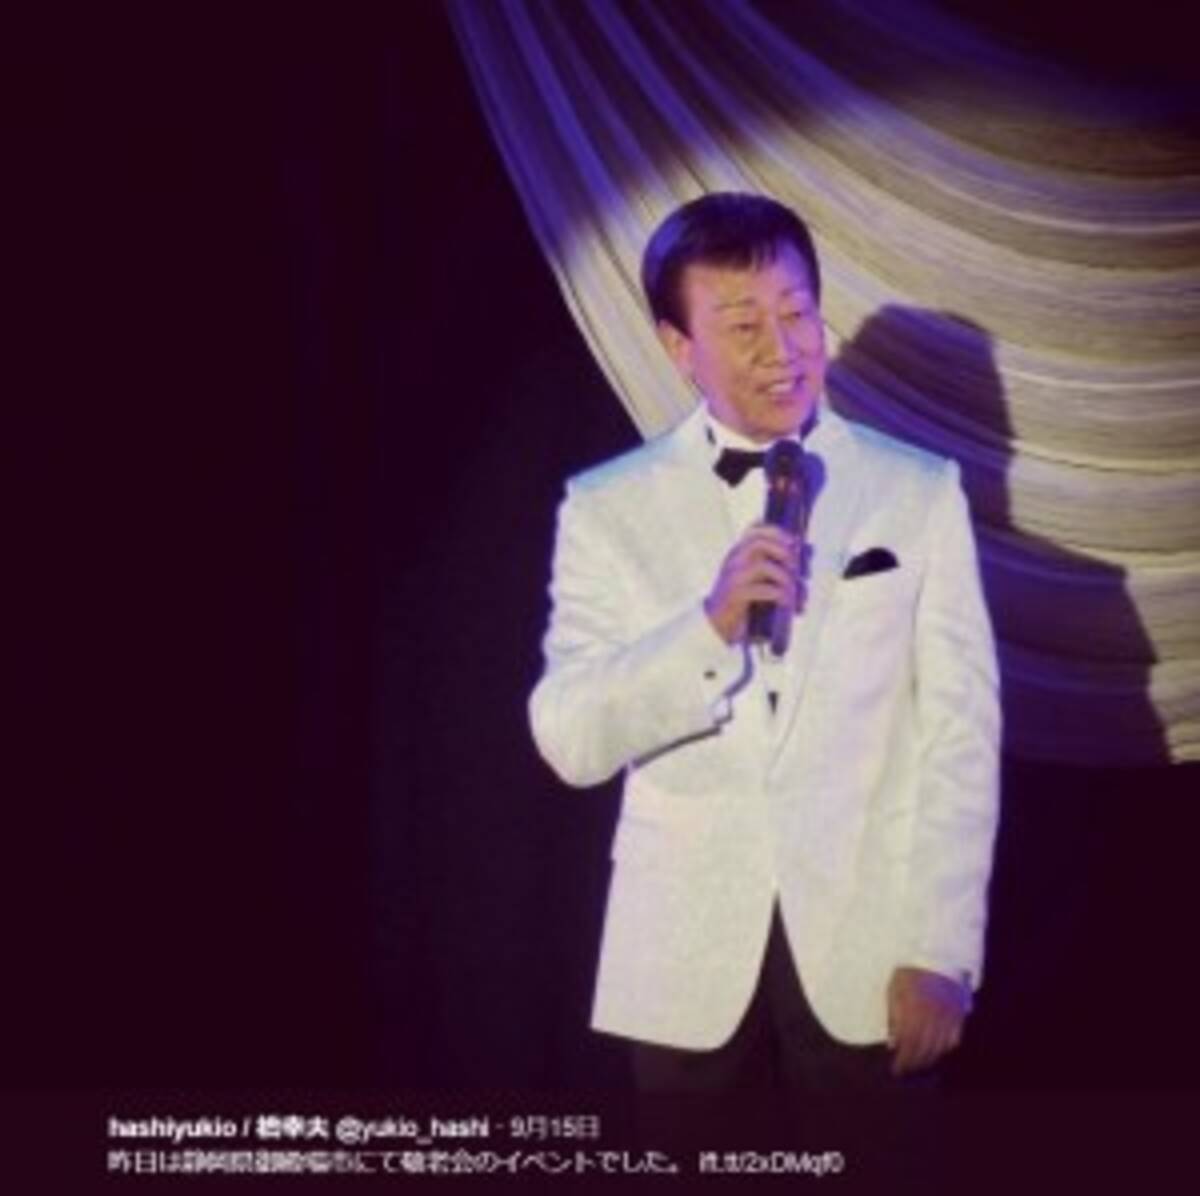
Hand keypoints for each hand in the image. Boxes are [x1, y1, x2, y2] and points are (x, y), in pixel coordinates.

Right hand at [704, 524, 801, 643]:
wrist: (718, 626)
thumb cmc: (744, 602)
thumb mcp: (761, 579)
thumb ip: (779, 566)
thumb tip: (808, 553)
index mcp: (740, 553)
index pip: (754, 530)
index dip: (776, 531)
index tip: (794, 541)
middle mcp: (734, 560)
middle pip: (759, 542)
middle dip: (783, 551)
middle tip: (796, 567)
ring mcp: (733, 577)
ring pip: (762, 566)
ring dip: (784, 577)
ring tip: (794, 591)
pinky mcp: (735, 595)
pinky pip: (762, 589)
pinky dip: (780, 594)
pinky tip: (787, 603)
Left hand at [886, 966, 969, 1076]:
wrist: (936, 954)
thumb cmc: (909, 972)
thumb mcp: (894, 990)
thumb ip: (893, 1018)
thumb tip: (893, 1045)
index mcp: (912, 1010)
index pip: (908, 1045)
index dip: (903, 1062)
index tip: (896, 1071)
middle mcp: (931, 1016)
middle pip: (924, 1049)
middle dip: (914, 1065)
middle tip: (907, 1073)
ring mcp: (947, 1016)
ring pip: (940, 1048)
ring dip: (929, 1060)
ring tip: (920, 1067)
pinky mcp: (958, 1014)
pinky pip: (954, 1039)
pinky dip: (945, 1049)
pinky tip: (938, 1053)